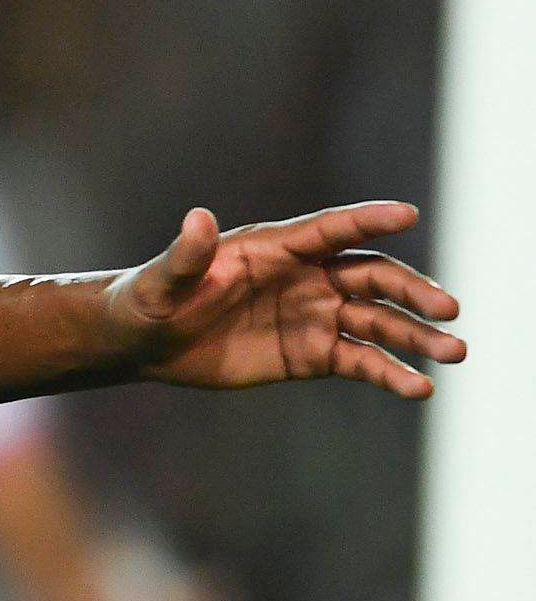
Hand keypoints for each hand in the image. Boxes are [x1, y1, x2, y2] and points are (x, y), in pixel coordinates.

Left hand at [108, 202, 465, 397]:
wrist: (145, 345)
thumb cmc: (148, 301)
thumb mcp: (163, 281)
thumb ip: (187, 255)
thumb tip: (198, 218)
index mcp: (275, 249)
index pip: (330, 230)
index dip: (366, 221)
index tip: (407, 213)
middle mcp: (306, 278)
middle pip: (371, 277)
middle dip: (411, 291)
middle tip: (448, 308)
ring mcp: (314, 316)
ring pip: (377, 321)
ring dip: (416, 335)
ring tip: (454, 351)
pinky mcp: (312, 354)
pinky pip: (360, 361)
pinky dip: (390, 373)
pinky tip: (418, 388)